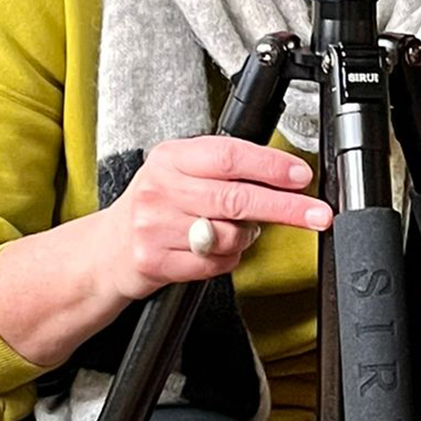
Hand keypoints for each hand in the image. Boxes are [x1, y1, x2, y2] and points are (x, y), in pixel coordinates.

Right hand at [93, 136, 333, 301]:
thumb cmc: (154, 207)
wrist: (104, 251)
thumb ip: (223, 169)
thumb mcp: (180, 173)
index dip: (271, 166)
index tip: (301, 177)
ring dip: (247, 238)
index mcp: (171, 158)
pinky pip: (214, 265)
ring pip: (229, 235)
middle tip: (316, 213)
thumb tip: (284, 175)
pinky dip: (227, 260)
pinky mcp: (154, 261)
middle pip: (237, 197)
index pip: (230, 156)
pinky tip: (214, 251)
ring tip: (234, 232)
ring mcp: (155, 226)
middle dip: (285, 207)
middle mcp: (161, 188)